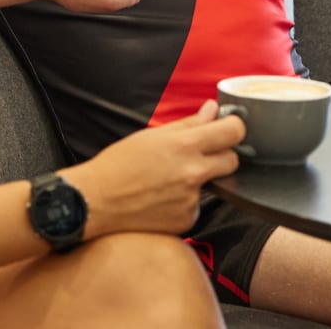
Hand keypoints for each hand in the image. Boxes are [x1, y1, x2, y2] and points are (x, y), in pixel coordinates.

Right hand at [63, 101, 245, 239]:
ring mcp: (192, 200)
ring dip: (199, 180)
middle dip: (222, 155)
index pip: (233, 132)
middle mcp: (193, 174)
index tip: (229, 128)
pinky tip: (163, 199)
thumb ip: (188, 124)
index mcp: (185, 146)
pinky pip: (197, 206)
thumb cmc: (118, 165)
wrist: (95, 202)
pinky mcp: (187, 220)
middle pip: (233, 160)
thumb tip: (213, 110)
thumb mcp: (151, 136)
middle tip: (200, 155)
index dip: (234, 128)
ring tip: (168, 180)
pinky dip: (185, 202)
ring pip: (212, 184)